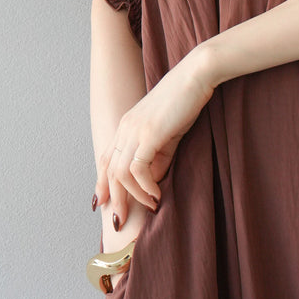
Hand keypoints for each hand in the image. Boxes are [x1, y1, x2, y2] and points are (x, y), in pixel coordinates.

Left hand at [94, 48, 215, 229]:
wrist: (197, 75)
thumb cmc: (185, 101)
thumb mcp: (168, 133)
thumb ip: (158, 156)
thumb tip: (152, 181)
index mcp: (126, 125)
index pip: (105, 159)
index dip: (101, 183)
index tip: (104, 204)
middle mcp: (125, 127)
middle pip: (109, 170)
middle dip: (114, 200)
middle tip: (120, 222)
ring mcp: (135, 130)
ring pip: (120, 173)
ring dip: (134, 196)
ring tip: (151, 207)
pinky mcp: (150, 134)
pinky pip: (138, 169)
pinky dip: (146, 187)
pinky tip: (158, 195)